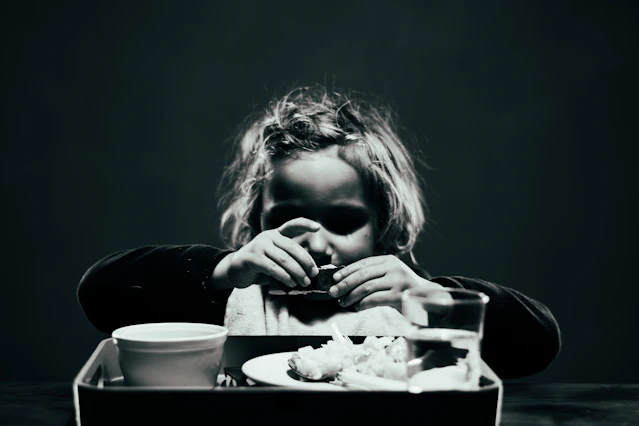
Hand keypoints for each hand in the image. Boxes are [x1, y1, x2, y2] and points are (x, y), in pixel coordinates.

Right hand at [215, 218, 319, 288]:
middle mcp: (268, 236)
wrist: (235, 270)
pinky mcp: (252, 258)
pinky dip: (285, 277)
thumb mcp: (276, 259)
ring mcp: (259, 246)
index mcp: (276, 234)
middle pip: (292, 247)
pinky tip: (290, 283)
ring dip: (297, 273)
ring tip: (304, 282)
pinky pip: (273, 268)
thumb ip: (289, 260)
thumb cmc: (260, 265)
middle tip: (313, 274)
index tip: (318, 227)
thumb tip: (309, 271)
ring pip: (284, 259)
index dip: (305, 224)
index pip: (292, 225)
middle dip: (306, 262)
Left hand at [328, 255, 443, 310]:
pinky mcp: (399, 296)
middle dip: (345, 284)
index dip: (347, 271)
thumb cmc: (404, 288)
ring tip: (342, 302)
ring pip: (367, 287)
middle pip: (362, 275)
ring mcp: (397, 281)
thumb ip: (374, 274)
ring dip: (351, 296)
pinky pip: (374, 299)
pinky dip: (362, 304)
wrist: (429, 298)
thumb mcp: (391, 274)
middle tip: (333, 292)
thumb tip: (346, 280)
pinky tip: (356, 307)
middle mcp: (393, 267)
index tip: (335, 278)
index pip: (363, 263)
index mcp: (389, 260)